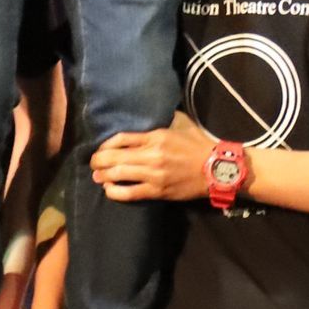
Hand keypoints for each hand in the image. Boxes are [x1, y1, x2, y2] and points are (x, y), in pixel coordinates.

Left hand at [90, 110, 215, 204]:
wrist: (216, 169)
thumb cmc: (198, 145)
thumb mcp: (180, 123)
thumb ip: (161, 119)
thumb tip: (146, 115)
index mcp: (156, 136)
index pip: (121, 139)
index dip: (105, 144)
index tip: (100, 148)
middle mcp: (152, 155)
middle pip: (115, 157)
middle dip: (98, 160)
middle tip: (92, 163)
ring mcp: (154, 174)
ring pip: (119, 175)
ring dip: (103, 176)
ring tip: (97, 176)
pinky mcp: (157, 191)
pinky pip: (130, 193)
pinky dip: (115, 191)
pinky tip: (109, 189)